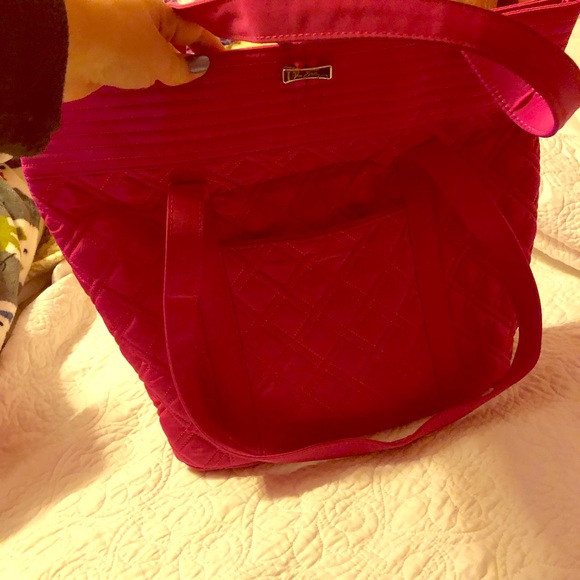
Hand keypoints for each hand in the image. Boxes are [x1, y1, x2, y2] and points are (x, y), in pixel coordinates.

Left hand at [63, 0, 223, 101]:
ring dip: (166, 80)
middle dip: (188, 65)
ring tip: (187, 102)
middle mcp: (136, 24)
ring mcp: (119, 45)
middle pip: (169, 45)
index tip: (226, 64)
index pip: (190, 29)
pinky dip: (145, 89)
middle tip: (208, 89)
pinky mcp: (103, 64)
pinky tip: (157, 103)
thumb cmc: (118, 42)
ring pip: (150, 63)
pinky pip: (132, 77)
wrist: (62, 49)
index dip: (209, 46)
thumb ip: (182, 66)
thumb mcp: (159, 56)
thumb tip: (201, 67)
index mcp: (153, 10)